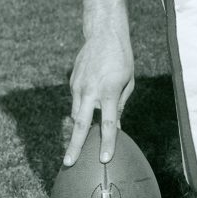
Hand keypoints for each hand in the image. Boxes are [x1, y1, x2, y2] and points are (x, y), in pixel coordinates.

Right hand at [63, 33, 133, 166]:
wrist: (104, 34)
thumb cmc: (122, 59)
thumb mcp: (128, 81)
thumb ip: (120, 105)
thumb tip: (115, 126)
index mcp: (109, 91)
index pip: (108, 123)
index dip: (107, 142)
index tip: (104, 159)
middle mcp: (91, 90)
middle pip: (80, 125)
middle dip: (74, 146)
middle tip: (68, 164)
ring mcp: (78, 86)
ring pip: (76, 114)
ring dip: (80, 126)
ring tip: (82, 137)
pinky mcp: (72, 82)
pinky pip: (76, 101)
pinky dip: (82, 107)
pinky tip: (90, 101)